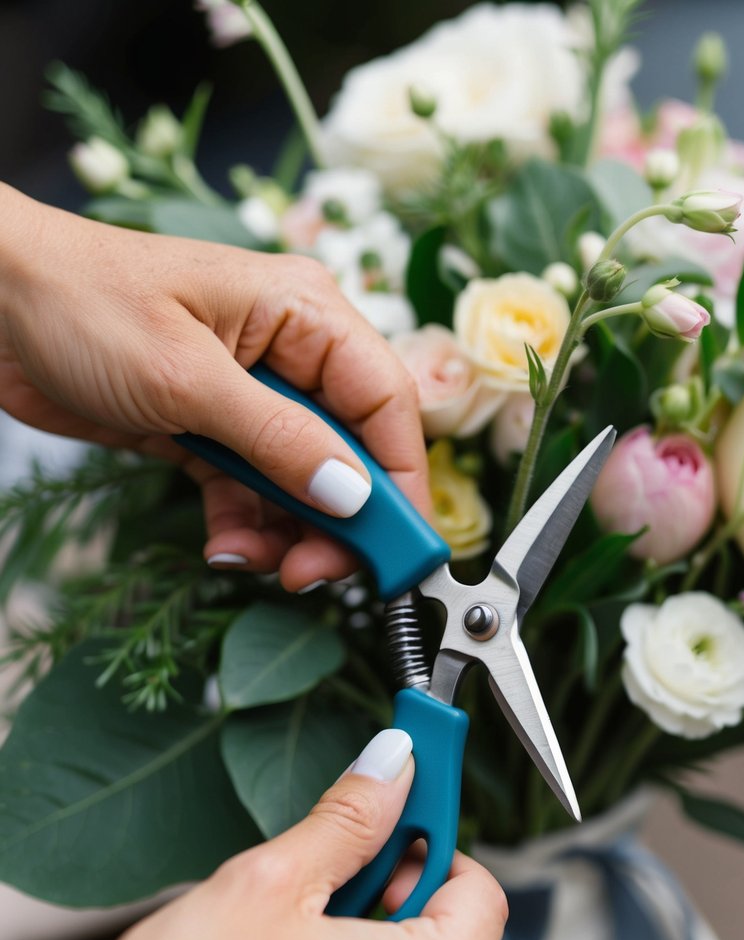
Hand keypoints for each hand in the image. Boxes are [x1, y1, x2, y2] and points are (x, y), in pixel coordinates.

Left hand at [0, 184, 428, 589]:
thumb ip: (279, 440)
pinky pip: (250, 491)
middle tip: (316, 572)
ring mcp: (250, 397)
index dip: (402, 480)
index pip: (385, 403)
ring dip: (288, 533)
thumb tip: (353, 496)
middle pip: (351, 452)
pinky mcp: (210, 431)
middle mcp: (289, 355)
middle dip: (340, 520)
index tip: (402, 548)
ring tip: (259, 565)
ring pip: (303, 483)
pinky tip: (224, 548)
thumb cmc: (83, 304)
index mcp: (305, 315)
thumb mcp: (188, 379)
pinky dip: (244, 526)